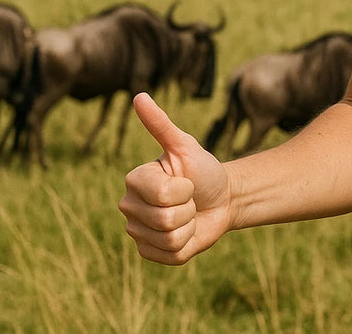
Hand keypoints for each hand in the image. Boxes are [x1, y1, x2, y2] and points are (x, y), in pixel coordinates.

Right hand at [119, 92, 231, 264]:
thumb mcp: (186, 146)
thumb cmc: (203, 170)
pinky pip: (172, 256)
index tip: (186, 181)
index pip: (162, 196)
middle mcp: (129, 208)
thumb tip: (139, 96)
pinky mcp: (151, 253)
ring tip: (189, 214)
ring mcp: (138, 232)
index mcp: (134, 181)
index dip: (184, 190)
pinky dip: (189, 244)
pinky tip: (187, 231)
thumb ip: (161, 124)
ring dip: (190, 226)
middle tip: (189, 199)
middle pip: (165, 220)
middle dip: (188, 209)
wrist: (221, 197)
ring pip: (169, 239)